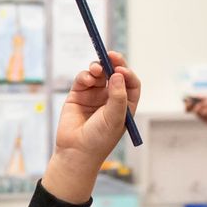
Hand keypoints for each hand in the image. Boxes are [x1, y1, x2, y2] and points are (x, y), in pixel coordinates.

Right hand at [47, 53, 142, 203]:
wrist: (76, 151)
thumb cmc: (100, 139)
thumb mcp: (115, 118)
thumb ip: (118, 96)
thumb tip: (118, 73)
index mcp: (124, 104)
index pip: (130, 83)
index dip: (127, 74)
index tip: (121, 70)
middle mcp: (110, 98)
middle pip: (115, 73)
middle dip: (113, 63)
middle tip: (110, 55)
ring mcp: (94, 95)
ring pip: (99, 73)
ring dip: (98, 68)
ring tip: (96, 71)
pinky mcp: (78, 94)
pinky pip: (84, 78)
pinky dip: (85, 75)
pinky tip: (87, 80)